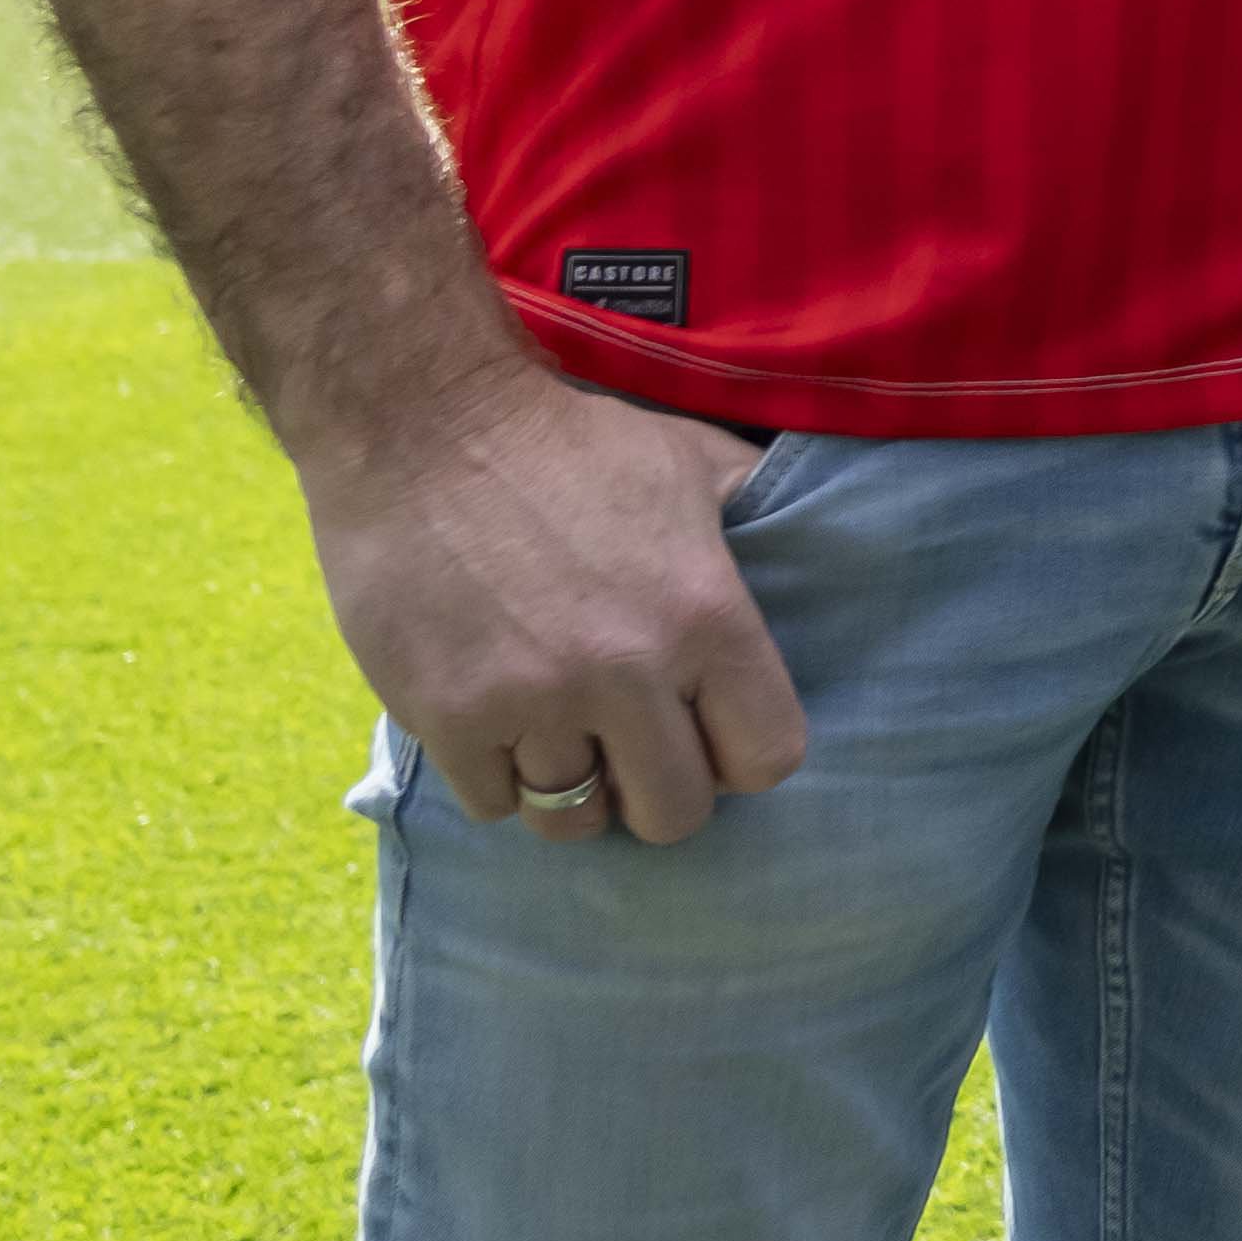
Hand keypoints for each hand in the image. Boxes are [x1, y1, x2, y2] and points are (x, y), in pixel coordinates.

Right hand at [304, 360, 805, 848]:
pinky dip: (496, 777)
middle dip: (656, 788)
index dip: (740, 753)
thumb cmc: (566, 441)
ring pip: (575, 818)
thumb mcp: (690, 462)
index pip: (768, 756)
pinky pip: (492, 805)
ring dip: (573, 784)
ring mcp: (532, 702)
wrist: (421, 421)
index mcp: (705, 614)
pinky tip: (496, 723)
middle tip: (630, 746)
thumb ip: (757, 516)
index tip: (708, 731)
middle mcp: (627, 670)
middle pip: (673, 814)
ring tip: (559, 734)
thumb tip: (820, 545)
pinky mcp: (447, 717)